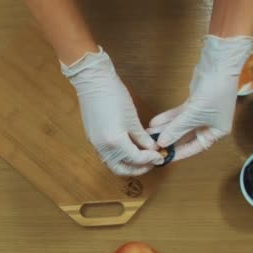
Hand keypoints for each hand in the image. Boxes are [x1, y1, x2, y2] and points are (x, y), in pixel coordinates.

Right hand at [62, 48, 162, 175]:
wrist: (92, 83)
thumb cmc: (113, 95)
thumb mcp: (132, 118)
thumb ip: (142, 137)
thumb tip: (152, 148)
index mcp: (114, 141)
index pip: (136, 159)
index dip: (150, 159)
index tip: (160, 156)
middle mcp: (103, 147)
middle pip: (121, 170)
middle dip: (138, 169)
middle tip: (151, 163)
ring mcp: (95, 144)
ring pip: (112, 164)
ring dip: (127, 165)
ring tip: (141, 159)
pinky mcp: (92, 139)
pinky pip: (106, 156)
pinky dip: (118, 158)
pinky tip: (128, 150)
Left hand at [149, 35, 252, 160]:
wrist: (218, 66)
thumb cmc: (214, 92)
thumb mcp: (193, 115)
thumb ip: (176, 129)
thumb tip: (162, 142)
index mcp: (217, 132)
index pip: (196, 148)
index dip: (179, 153)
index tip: (164, 158)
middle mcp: (210, 124)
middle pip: (186, 137)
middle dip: (169, 140)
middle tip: (153, 145)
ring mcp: (201, 113)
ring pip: (180, 125)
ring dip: (165, 128)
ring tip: (149, 133)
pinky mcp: (193, 103)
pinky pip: (178, 115)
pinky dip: (167, 118)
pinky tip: (154, 122)